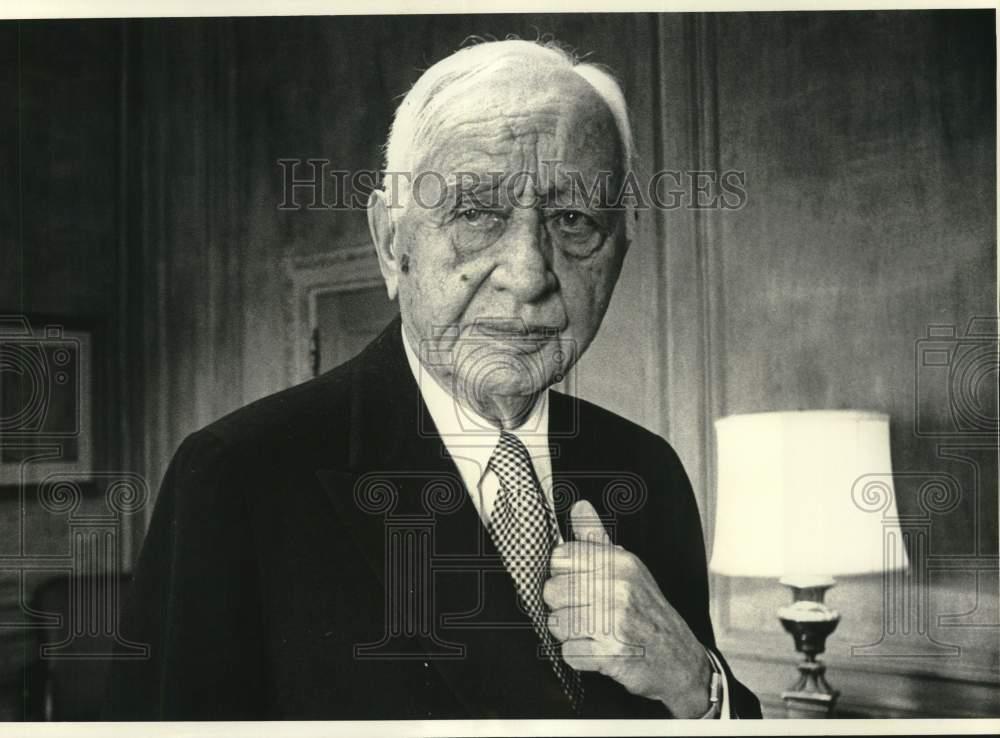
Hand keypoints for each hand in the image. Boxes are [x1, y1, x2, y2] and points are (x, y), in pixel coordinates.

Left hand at [543, 500, 713, 717]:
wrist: (679, 659)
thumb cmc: (647, 611)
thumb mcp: (628, 568)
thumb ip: (597, 537)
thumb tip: (579, 506)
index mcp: (620, 562)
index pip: (559, 557)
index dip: (562, 574)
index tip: (578, 584)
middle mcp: (618, 588)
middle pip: (551, 591)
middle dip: (563, 606)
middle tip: (586, 612)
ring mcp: (615, 622)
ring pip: (556, 623)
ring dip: (569, 633)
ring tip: (593, 632)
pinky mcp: (611, 654)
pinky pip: (568, 652)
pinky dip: (578, 657)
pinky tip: (597, 650)